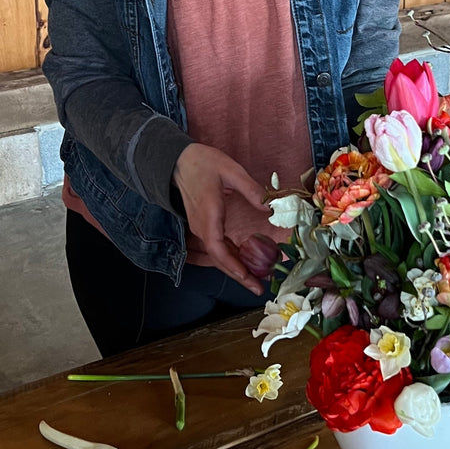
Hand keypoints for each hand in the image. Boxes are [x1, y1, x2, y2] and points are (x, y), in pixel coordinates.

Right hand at [172, 143, 267, 295]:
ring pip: (218, 255)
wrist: (178, 160)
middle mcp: (202, 227)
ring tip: (257, 279)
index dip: (233, 266)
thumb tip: (271, 207)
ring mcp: (201, 227)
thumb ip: (251, 189)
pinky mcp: (203, 225)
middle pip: (219, 259)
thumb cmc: (204, 163)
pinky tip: (246, 261)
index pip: (217, 249)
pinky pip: (217, 246)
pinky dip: (231, 256)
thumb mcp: (231, 170)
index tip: (248, 278)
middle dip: (239, 275)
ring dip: (236, 268)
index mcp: (208, 215)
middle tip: (260, 288)